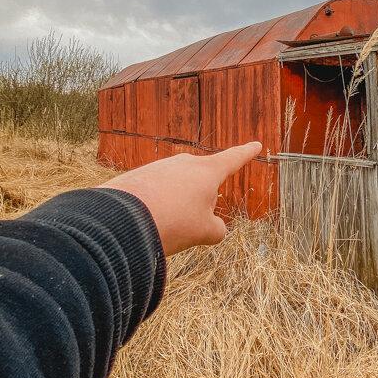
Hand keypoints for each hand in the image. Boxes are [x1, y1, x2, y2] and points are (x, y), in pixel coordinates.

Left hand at [102, 141, 261, 255]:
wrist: (122, 220)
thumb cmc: (174, 222)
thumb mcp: (205, 232)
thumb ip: (216, 229)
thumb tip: (213, 227)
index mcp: (207, 171)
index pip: (233, 159)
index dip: (246, 153)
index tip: (255, 144)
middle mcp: (184, 163)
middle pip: (202, 181)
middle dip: (200, 200)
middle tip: (189, 224)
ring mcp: (160, 167)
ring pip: (177, 190)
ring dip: (175, 208)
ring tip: (164, 227)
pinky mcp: (138, 176)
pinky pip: (155, 194)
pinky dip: (155, 208)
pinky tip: (146, 222)